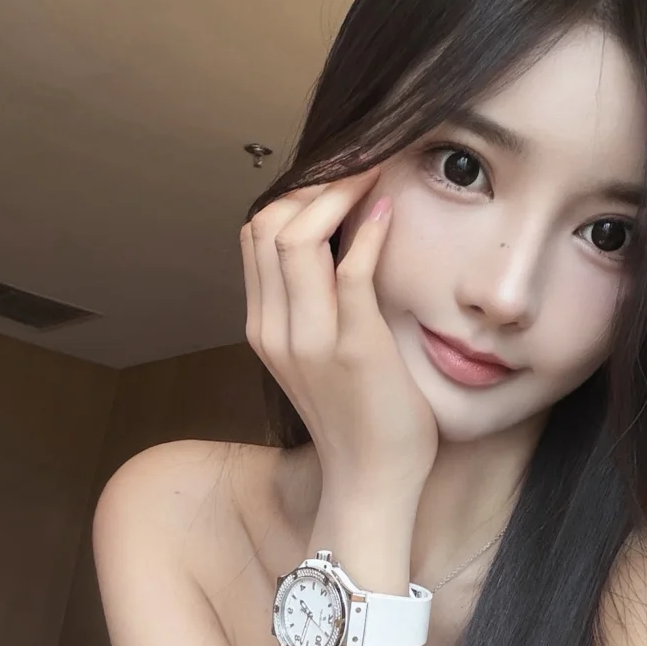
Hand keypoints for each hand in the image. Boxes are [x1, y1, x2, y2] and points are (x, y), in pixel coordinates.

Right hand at [241, 171, 438, 501]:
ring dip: (339, 193)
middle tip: (360, 162)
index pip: (256, 233)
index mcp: (264, 328)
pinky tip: (390, 209)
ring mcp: (310, 339)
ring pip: (297, 236)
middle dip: (315, 182)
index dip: (295, 194)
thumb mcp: (323, 356)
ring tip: (376, 173)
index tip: (339, 175)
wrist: (371, 483)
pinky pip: (350, 271)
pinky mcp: (353, 348)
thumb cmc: (361, 418)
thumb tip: (343, 247)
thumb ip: (319, 307)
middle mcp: (275, 329)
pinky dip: (369, 230)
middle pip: (269, 224)